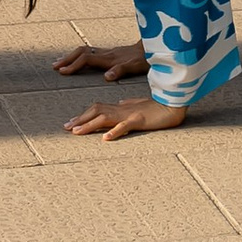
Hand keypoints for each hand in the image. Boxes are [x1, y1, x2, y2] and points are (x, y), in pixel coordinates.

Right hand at [55, 40, 148, 80]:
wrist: (152, 48)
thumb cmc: (144, 60)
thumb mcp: (135, 67)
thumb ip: (121, 70)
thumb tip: (106, 77)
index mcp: (109, 58)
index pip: (86, 59)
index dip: (73, 65)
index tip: (62, 71)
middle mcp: (106, 54)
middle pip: (81, 52)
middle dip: (67, 59)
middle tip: (54, 66)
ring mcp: (107, 52)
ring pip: (84, 51)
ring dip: (71, 57)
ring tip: (59, 63)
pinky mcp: (110, 53)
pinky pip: (90, 53)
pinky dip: (79, 56)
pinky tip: (77, 61)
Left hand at [64, 94, 190, 138]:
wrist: (176, 103)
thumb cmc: (160, 106)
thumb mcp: (141, 105)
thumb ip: (129, 104)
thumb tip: (119, 103)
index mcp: (122, 106)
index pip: (98, 108)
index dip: (83, 115)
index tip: (71, 124)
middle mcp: (123, 108)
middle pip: (97, 111)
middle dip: (80, 119)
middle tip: (66, 128)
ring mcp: (130, 114)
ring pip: (106, 117)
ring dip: (90, 125)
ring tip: (77, 132)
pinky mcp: (140, 119)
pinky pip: (125, 125)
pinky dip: (115, 131)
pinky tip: (105, 138)